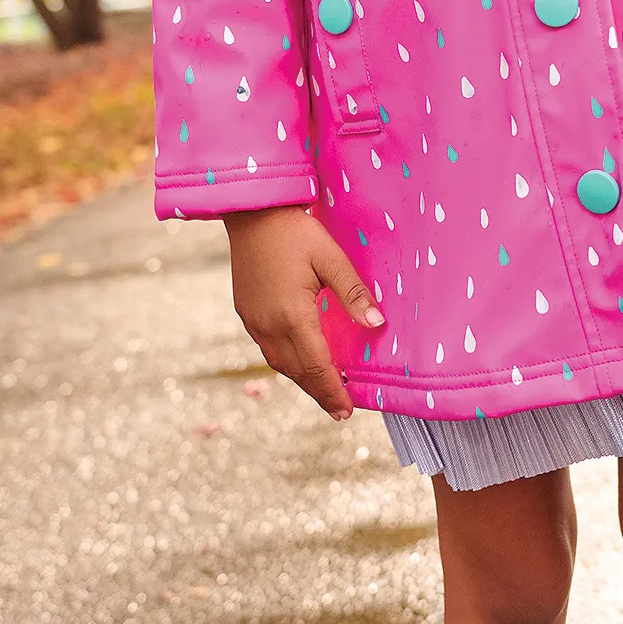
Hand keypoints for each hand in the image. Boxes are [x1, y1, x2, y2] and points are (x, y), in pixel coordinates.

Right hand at [222, 206, 383, 420]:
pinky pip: (268, 348)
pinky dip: (286, 362)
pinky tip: (298, 361)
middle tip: (339, 410)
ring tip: (322, 390)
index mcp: (292, 315)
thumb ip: (354, 293)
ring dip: (301, 380)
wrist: (251, 212)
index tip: (346, 411)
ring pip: (279, 363)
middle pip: (297, 372)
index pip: (317, 366)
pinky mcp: (246, 312)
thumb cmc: (295, 231)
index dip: (332, 391)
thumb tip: (377, 325)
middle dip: (319, 392)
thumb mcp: (331, 258)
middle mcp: (269, 325)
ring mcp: (253, 320)